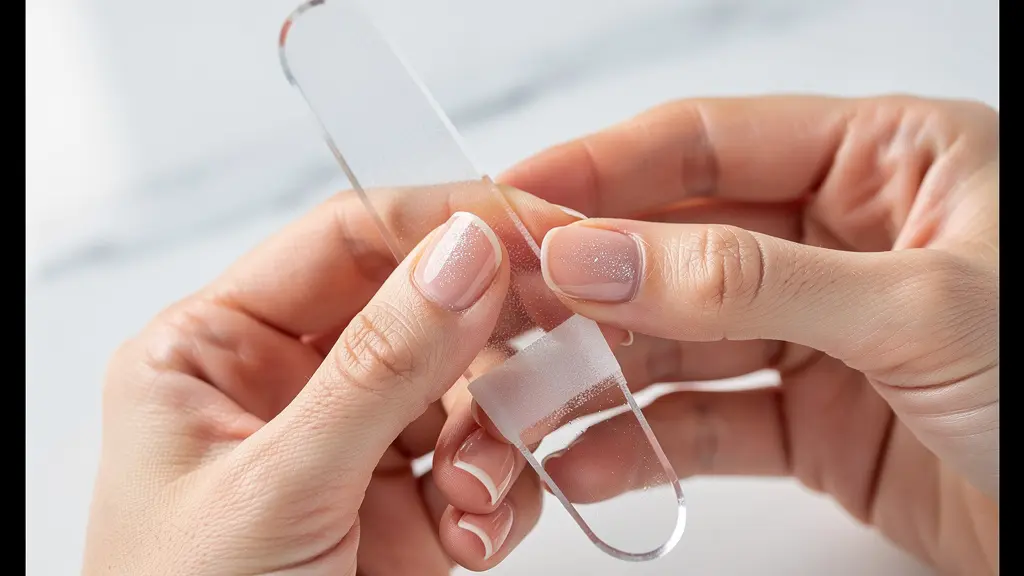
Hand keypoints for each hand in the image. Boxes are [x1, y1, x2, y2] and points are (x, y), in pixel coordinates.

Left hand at [82, 185, 581, 574]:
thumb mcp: (277, 488)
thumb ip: (378, 367)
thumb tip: (466, 251)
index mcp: (217, 347)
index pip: (348, 240)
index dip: (446, 222)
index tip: (537, 227)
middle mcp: (289, 384)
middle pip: (424, 309)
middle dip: (492, 340)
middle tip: (564, 340)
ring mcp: (353, 445)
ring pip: (469, 390)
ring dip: (498, 434)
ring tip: (477, 488)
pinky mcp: (404, 507)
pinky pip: (486, 466)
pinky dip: (500, 495)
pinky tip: (471, 535)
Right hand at [495, 95, 997, 573]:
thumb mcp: (917, 307)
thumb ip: (744, 280)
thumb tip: (598, 254)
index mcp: (883, 161)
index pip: (709, 143)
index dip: (604, 170)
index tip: (514, 204)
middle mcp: (840, 238)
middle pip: (677, 244)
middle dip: (588, 285)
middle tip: (499, 313)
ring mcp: (820, 332)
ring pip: (680, 339)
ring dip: (599, 374)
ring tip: (521, 405)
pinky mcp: (813, 419)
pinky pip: (709, 421)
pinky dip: (646, 446)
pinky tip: (589, 465)